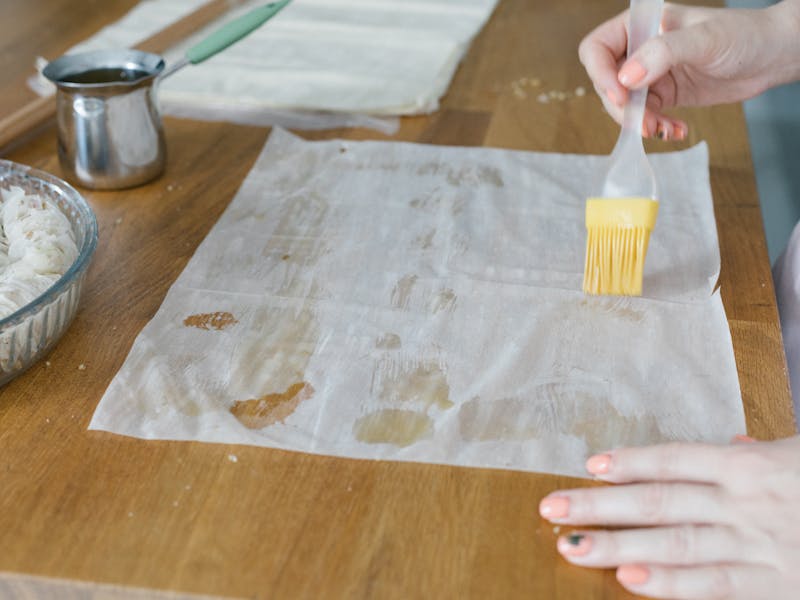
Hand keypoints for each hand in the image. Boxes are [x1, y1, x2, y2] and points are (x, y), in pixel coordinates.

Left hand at [539, 435, 799, 598]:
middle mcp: (746, 503)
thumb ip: (757, 453)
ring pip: (676, 544)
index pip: (676, 459)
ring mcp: (759, 546)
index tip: (588, 464)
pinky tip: (632, 581)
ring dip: (619, 545)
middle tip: (551, 508)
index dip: (631, 461)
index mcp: (751, 466)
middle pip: (660, 501)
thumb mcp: (799, 455)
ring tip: (571, 546)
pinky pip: (716, 586)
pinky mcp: (775, 587)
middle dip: (602, 506)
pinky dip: (673, 586)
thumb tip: (727, 444)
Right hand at [578, 1, 799, 139]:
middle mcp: (638, 49)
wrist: (771, 56)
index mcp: (639, 25)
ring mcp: (649, 74)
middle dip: (622, 108)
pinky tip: (676, 130)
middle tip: (644, 123)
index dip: (601, 74)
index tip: (621, 95)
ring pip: (623, 105)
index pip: (597, 49)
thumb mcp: (703, 39)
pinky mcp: (663, 95)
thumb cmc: (742, 35)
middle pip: (606, 82)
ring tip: (663, 130)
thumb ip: (663, 53)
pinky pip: (645, 116)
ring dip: (639, 122)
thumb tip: (626, 79)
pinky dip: (656, 127)